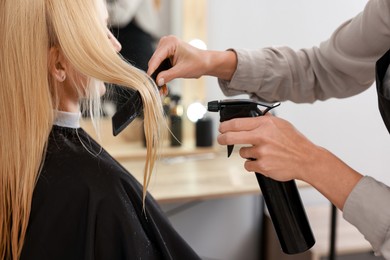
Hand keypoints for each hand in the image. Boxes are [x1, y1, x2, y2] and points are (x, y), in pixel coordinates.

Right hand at [147, 35, 208, 85]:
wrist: (206, 63)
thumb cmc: (198, 63)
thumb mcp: (182, 71)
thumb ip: (169, 75)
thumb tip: (157, 81)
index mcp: (170, 43)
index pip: (157, 58)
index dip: (152, 70)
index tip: (148, 81)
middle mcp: (166, 43)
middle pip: (155, 62)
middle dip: (156, 76)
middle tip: (156, 90)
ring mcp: (165, 49)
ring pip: (157, 66)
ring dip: (159, 78)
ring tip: (161, 91)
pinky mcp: (166, 55)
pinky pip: (161, 66)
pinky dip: (162, 76)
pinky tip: (164, 86)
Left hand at [217, 114, 362, 208]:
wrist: (307, 160)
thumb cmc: (294, 142)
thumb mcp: (281, 124)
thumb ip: (264, 121)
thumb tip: (248, 118)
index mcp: (265, 124)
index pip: (237, 123)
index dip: (225, 126)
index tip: (221, 128)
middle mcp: (262, 136)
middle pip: (231, 137)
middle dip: (222, 138)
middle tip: (220, 139)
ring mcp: (261, 152)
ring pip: (242, 152)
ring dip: (247, 153)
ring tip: (262, 153)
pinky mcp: (262, 166)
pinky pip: (248, 165)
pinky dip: (253, 164)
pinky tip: (263, 162)